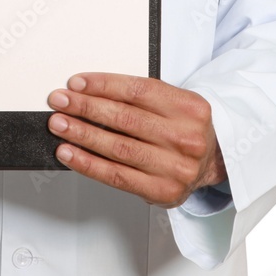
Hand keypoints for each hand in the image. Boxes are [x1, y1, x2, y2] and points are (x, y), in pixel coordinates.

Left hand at [47, 73, 226, 207]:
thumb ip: (138, 97)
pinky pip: (117, 177)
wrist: (216, 160)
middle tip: (60, 101)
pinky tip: (70, 153)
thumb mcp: (174, 102)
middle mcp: (185, 137)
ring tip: (59, 124)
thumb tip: (87, 93)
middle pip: (125, 119)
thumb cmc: (185, 127)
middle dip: (86, 108)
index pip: (137, 91)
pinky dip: (88, 164)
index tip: (76, 83)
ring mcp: (175, 167)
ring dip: (82, 135)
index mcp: (189, 107)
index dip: (103, 85)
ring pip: (118, 148)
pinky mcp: (163, 191)